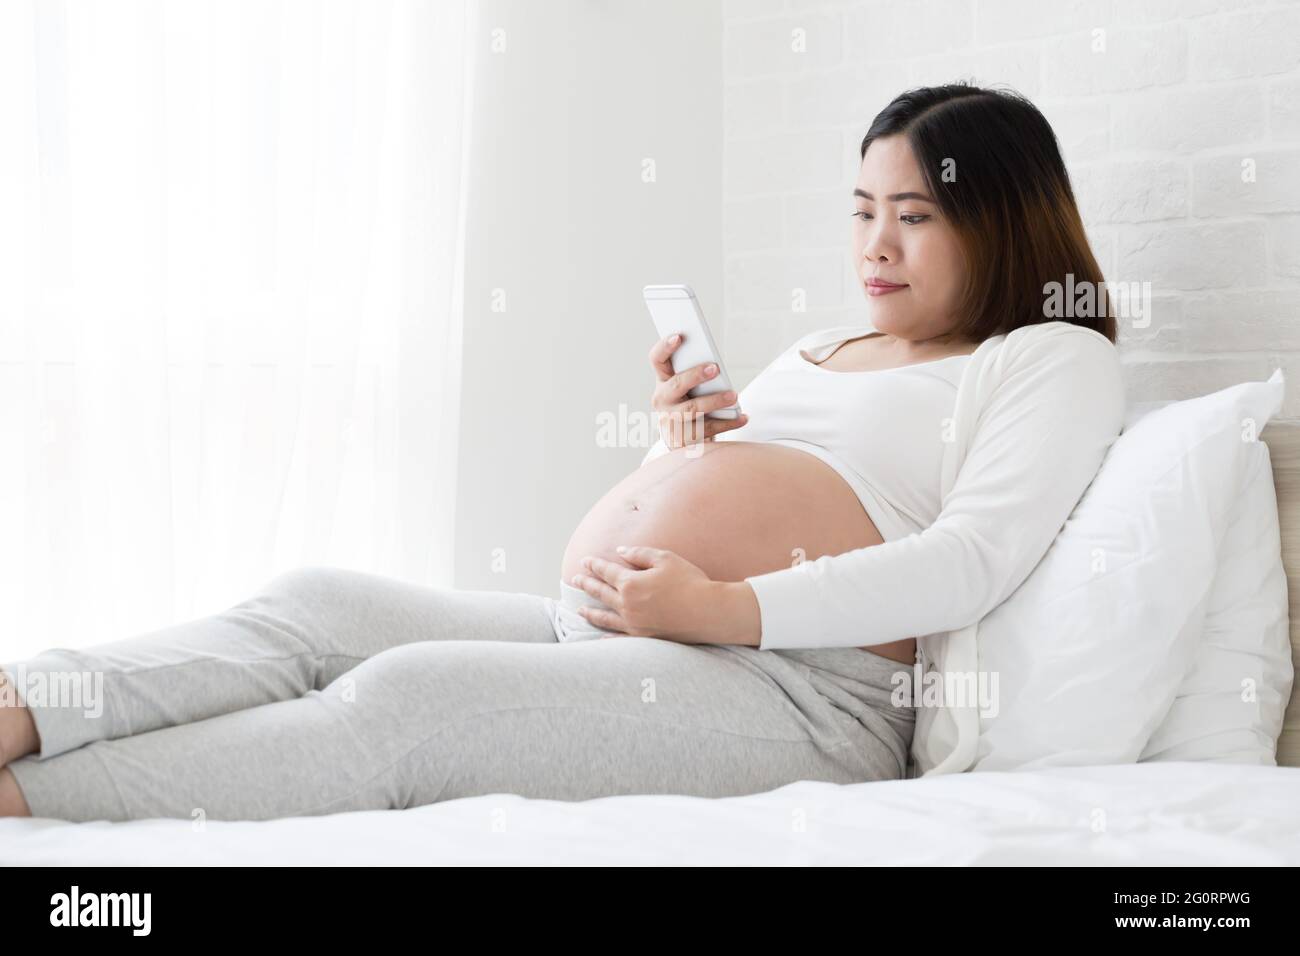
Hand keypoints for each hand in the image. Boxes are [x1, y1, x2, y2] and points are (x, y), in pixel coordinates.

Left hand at [569, 546, 760, 645]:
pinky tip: (601, 636)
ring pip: (605, 617)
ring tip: (579, 610)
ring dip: (590, 612)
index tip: (585, 561)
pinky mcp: (643, 637)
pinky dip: (607, 637)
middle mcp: (627, 605)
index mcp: (631, 583)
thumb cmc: (689, 581)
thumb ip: (640, 554)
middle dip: (587, 585)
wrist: (708, 611)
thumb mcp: (665, 559)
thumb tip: (621, 552)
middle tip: (575, 580)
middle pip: (601, 593)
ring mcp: (634, 624)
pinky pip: (619, 638)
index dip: (594, 565)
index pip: (606, 572)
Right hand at [649, 333, 747, 450]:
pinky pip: (707, 429)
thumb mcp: (689, 386)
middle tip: (715, 368)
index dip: (665, 347)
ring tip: (734, 396)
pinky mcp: (683, 438)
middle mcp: (662, 399)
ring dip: (714, 401)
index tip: (679, 336)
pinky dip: (728, 423)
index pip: (657, 359)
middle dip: (695, 375)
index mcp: (663, 380)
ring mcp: (670, 420)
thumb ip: (696, 373)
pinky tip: (743, 417)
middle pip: (676, 384)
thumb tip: (715, 365)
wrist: (683, 438)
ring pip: (692, 409)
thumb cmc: (690, 402)